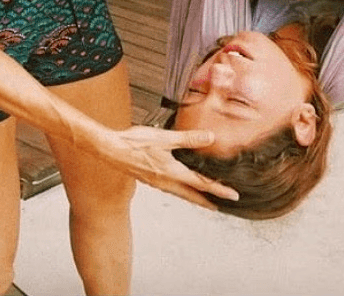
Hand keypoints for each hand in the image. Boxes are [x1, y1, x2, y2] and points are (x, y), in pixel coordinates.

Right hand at [94, 125, 239, 208]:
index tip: (232, 196)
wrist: (111, 149)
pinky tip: (180, 185)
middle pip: (192, 195)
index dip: (219, 190)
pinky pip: (171, 188)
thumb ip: (188, 139)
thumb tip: (210, 138)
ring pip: (181, 193)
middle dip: (208, 201)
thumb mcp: (165, 138)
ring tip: (205, 198)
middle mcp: (166, 181)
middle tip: (222, 205)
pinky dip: (181, 190)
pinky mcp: (150, 179)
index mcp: (172, 172)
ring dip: (195, 197)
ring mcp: (157, 182)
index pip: (201, 184)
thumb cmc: (135, 143)